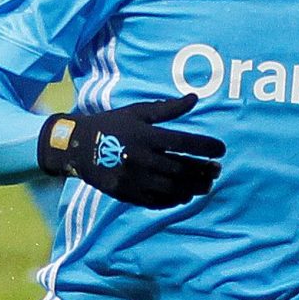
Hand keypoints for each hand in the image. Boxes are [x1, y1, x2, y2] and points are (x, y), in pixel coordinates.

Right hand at [37, 94, 224, 208]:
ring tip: (206, 184)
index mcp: (145, 135)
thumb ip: (167, 108)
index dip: (206, 147)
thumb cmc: (111, 125)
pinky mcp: (127, 194)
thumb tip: (195, 98)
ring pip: (173, 189)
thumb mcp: (137, 111)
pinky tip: (185, 195)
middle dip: (204, 171)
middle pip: (182, 169)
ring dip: (193, 188)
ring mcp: (134, 179)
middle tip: (217, 170)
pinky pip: (157, 201)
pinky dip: (174, 200)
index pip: (184, 142)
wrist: (77, 147)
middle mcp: (141, 158)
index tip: (221, 150)